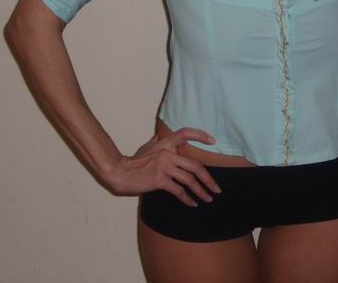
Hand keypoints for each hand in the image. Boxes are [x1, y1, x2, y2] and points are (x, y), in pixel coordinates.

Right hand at [101, 128, 222, 206]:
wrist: (120, 172)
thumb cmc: (134, 161)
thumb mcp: (147, 146)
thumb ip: (158, 141)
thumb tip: (161, 134)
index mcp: (165, 143)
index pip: (185, 133)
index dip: (200, 135)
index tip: (213, 140)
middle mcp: (167, 153)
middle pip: (195, 166)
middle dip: (209, 179)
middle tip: (217, 189)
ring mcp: (164, 166)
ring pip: (189, 180)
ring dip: (201, 191)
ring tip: (208, 198)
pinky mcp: (159, 180)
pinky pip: (179, 190)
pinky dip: (188, 199)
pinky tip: (192, 204)